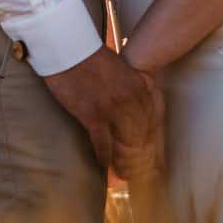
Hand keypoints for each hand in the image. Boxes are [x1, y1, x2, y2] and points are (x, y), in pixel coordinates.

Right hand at [41, 47, 164, 174]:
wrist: (69, 47)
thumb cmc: (91, 57)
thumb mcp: (122, 69)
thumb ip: (133, 86)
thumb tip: (136, 103)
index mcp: (140, 88)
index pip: (152, 122)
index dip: (151, 143)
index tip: (150, 157)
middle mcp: (131, 100)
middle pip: (141, 137)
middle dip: (140, 157)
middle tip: (137, 172)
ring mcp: (113, 108)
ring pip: (125, 144)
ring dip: (124, 162)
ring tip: (122, 175)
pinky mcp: (93, 115)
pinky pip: (103, 144)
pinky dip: (104, 157)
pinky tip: (103, 166)